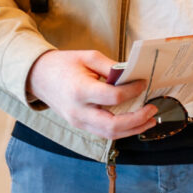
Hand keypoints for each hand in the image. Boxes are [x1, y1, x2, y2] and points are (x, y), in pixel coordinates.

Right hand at [25, 49, 157, 140]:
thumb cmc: (64, 64)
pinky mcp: (80, 125)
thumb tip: (134, 75)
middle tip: (153, 109)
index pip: (113, 97)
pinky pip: (104, 133)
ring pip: (110, 134)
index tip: (144, 83)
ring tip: (150, 120)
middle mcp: (79, 111)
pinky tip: (135, 122)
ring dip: (133, 130)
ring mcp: (78, 122)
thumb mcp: (88, 57)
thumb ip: (112, 67)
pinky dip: (122, 130)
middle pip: (113, 125)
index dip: (133, 91)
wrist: (38, 77)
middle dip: (138, 119)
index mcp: (80, 91)